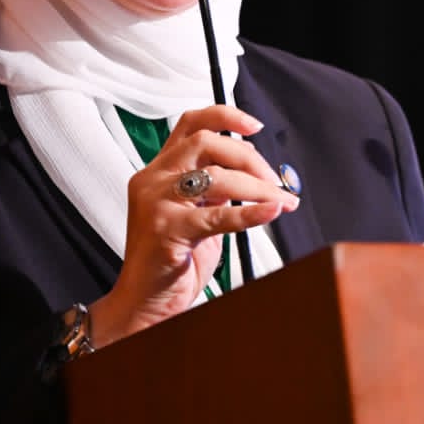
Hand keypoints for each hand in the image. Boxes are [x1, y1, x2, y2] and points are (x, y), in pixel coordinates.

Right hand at [87, 104, 298, 346]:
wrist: (142, 307)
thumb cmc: (170, 263)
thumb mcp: (193, 215)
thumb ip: (214, 190)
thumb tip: (254, 173)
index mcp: (158, 171)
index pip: (190, 124)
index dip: (224, 116)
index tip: (254, 125)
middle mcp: (152, 179)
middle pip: (206, 142)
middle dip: (249, 156)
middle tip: (273, 179)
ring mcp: (156, 203)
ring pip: (215, 175)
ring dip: (258, 187)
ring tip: (281, 200)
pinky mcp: (166, 229)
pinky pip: (217, 215)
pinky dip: (251, 213)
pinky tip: (271, 211)